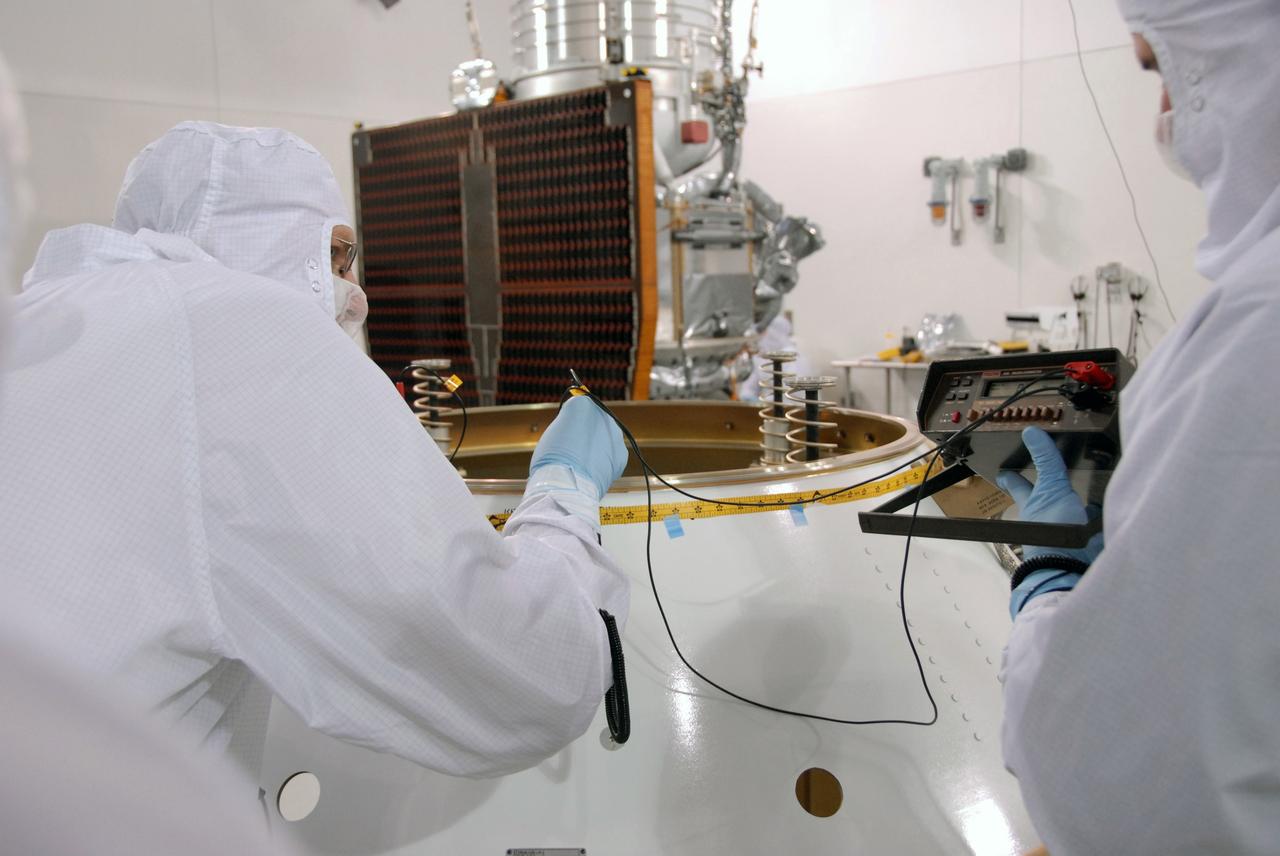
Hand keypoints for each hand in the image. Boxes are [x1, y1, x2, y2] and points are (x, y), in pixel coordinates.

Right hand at [530, 395, 627, 497]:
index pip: (576, 407)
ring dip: (596, 447)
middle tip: (572, 450)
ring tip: (582, 464)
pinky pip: (612, 454)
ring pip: (604, 437)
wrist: (568, 485)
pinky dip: (605, 461)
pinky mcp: (622, 454)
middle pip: (593, 421)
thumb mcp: (553, 433)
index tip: (563, 434)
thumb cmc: (552, 460)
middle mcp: (602, 414)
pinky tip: (592, 470)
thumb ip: (567, 423)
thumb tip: (575, 423)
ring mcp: (614, 434)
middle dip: (586, 433)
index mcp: (581, 404)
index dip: (568, 422)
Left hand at [997, 426, 1102, 564]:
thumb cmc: (1054, 533)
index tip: (1003, 473)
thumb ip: (1046, 463)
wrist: (1075, 569)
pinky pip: (1095, 525)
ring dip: (1078, 503)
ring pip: (1070, 512)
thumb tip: (1031, 432)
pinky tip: (1110, 512)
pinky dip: (1101, 518)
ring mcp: (1068, 530)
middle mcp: (1047, 518)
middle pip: (1045, 499)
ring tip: (1088, 490)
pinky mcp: (1090, 541)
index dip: (1011, 478)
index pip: (1018, 485)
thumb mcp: (1051, 490)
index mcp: (1032, 505)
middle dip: (1046, 491)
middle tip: (1043, 478)